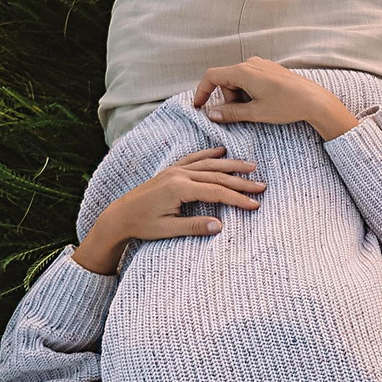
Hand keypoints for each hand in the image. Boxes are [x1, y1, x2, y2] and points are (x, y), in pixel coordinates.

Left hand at [73, 148, 263, 274]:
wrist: (119, 215)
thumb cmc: (142, 225)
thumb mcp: (168, 229)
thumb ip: (195, 226)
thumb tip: (220, 225)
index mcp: (178, 189)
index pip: (216, 192)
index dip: (237, 199)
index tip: (255, 204)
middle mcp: (178, 175)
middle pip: (216, 176)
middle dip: (241, 182)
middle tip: (262, 186)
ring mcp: (174, 170)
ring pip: (208, 164)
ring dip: (231, 165)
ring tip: (250, 167)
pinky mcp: (171, 170)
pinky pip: (193, 158)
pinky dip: (209, 154)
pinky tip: (221, 152)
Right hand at [191, 57, 356, 139]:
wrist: (315, 101)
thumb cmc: (287, 106)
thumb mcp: (256, 113)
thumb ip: (231, 113)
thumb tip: (212, 114)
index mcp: (243, 71)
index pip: (212, 76)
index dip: (202, 91)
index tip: (199, 106)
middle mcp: (250, 63)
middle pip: (226, 81)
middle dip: (229, 99)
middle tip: (244, 114)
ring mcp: (261, 64)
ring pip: (239, 81)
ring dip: (241, 97)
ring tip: (259, 109)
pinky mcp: (270, 69)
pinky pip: (251, 79)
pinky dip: (250, 92)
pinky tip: (265, 102)